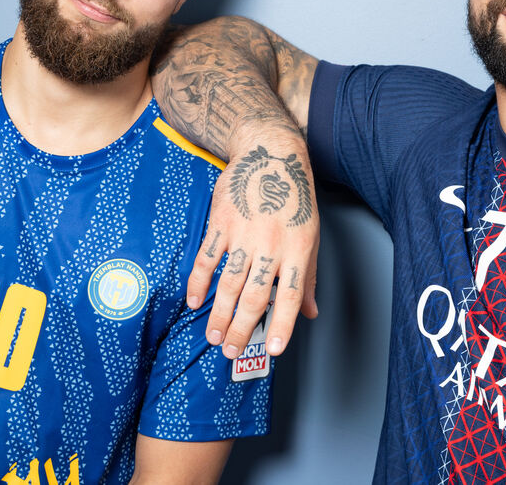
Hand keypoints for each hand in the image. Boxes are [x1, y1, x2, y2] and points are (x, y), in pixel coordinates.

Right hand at [188, 141, 318, 358]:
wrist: (272, 155)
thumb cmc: (295, 199)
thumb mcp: (311, 236)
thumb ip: (308, 277)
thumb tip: (310, 313)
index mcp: (298, 250)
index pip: (291, 296)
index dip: (283, 325)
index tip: (274, 350)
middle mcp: (271, 245)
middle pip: (254, 296)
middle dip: (242, 329)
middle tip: (230, 351)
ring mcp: (244, 233)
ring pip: (229, 283)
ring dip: (219, 314)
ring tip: (214, 336)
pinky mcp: (221, 221)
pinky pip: (207, 258)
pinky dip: (198, 282)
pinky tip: (194, 301)